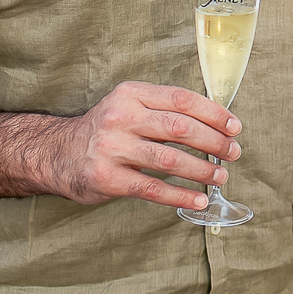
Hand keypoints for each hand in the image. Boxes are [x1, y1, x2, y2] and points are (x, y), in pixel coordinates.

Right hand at [44, 80, 241, 208]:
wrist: (58, 154)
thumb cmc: (105, 130)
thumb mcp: (128, 106)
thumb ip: (162, 110)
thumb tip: (214, 124)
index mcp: (131, 94)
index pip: (181, 99)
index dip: (213, 113)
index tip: (234, 126)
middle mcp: (121, 117)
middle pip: (179, 128)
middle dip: (214, 142)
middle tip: (234, 152)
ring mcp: (113, 148)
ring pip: (170, 159)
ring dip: (202, 170)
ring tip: (221, 176)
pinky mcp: (108, 178)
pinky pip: (153, 188)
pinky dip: (180, 195)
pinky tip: (199, 199)